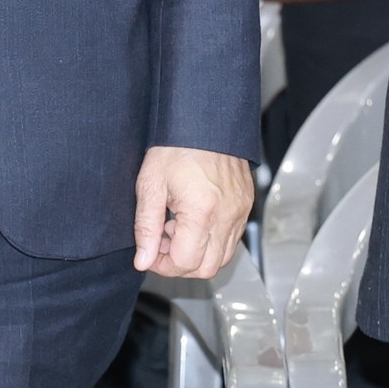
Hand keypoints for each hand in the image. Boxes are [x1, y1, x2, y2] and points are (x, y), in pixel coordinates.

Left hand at [133, 145, 253, 279]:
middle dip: (181, 265)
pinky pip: (232, 238)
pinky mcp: (245, 204)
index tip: (150, 254)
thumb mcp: (151, 185)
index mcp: (202, 211)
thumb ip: (146, 227)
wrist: (203, 119)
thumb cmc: (176, 145)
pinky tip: (194, 221)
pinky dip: (212, 241)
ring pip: (222, 257)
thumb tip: (143, 260)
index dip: (163, 266)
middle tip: (162, 244)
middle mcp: (227, 215)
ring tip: (178, 229)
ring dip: (198, 254)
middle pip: (207, 268)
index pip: (185, 262)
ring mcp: (240, 210)